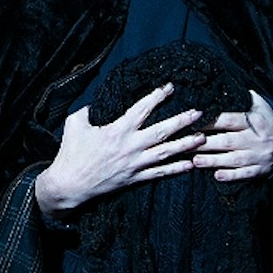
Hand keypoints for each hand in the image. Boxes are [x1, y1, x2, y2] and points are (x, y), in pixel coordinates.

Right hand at [35, 83, 203, 217]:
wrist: (69, 185)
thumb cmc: (71, 152)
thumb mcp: (75, 123)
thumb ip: (89, 109)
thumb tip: (99, 101)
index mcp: (117, 130)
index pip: (142, 109)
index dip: (157, 96)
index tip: (170, 87)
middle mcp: (130, 146)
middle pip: (162, 131)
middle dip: (182, 120)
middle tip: (199, 112)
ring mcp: (135, 164)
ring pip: (166, 153)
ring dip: (186, 144)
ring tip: (202, 137)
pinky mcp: (135, 179)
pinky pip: (160, 173)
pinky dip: (176, 169)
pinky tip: (190, 165)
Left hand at [191, 90, 272, 180]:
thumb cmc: (269, 122)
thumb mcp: (261, 106)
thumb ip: (244, 97)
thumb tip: (224, 84)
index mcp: (255, 121)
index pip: (230, 120)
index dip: (211, 121)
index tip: (193, 121)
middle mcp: (256, 139)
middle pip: (228, 141)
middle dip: (206, 143)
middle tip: (186, 143)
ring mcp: (258, 156)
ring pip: (233, 159)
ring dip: (213, 161)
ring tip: (195, 161)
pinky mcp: (260, 171)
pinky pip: (245, 175)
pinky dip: (231, 176)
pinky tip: (217, 176)